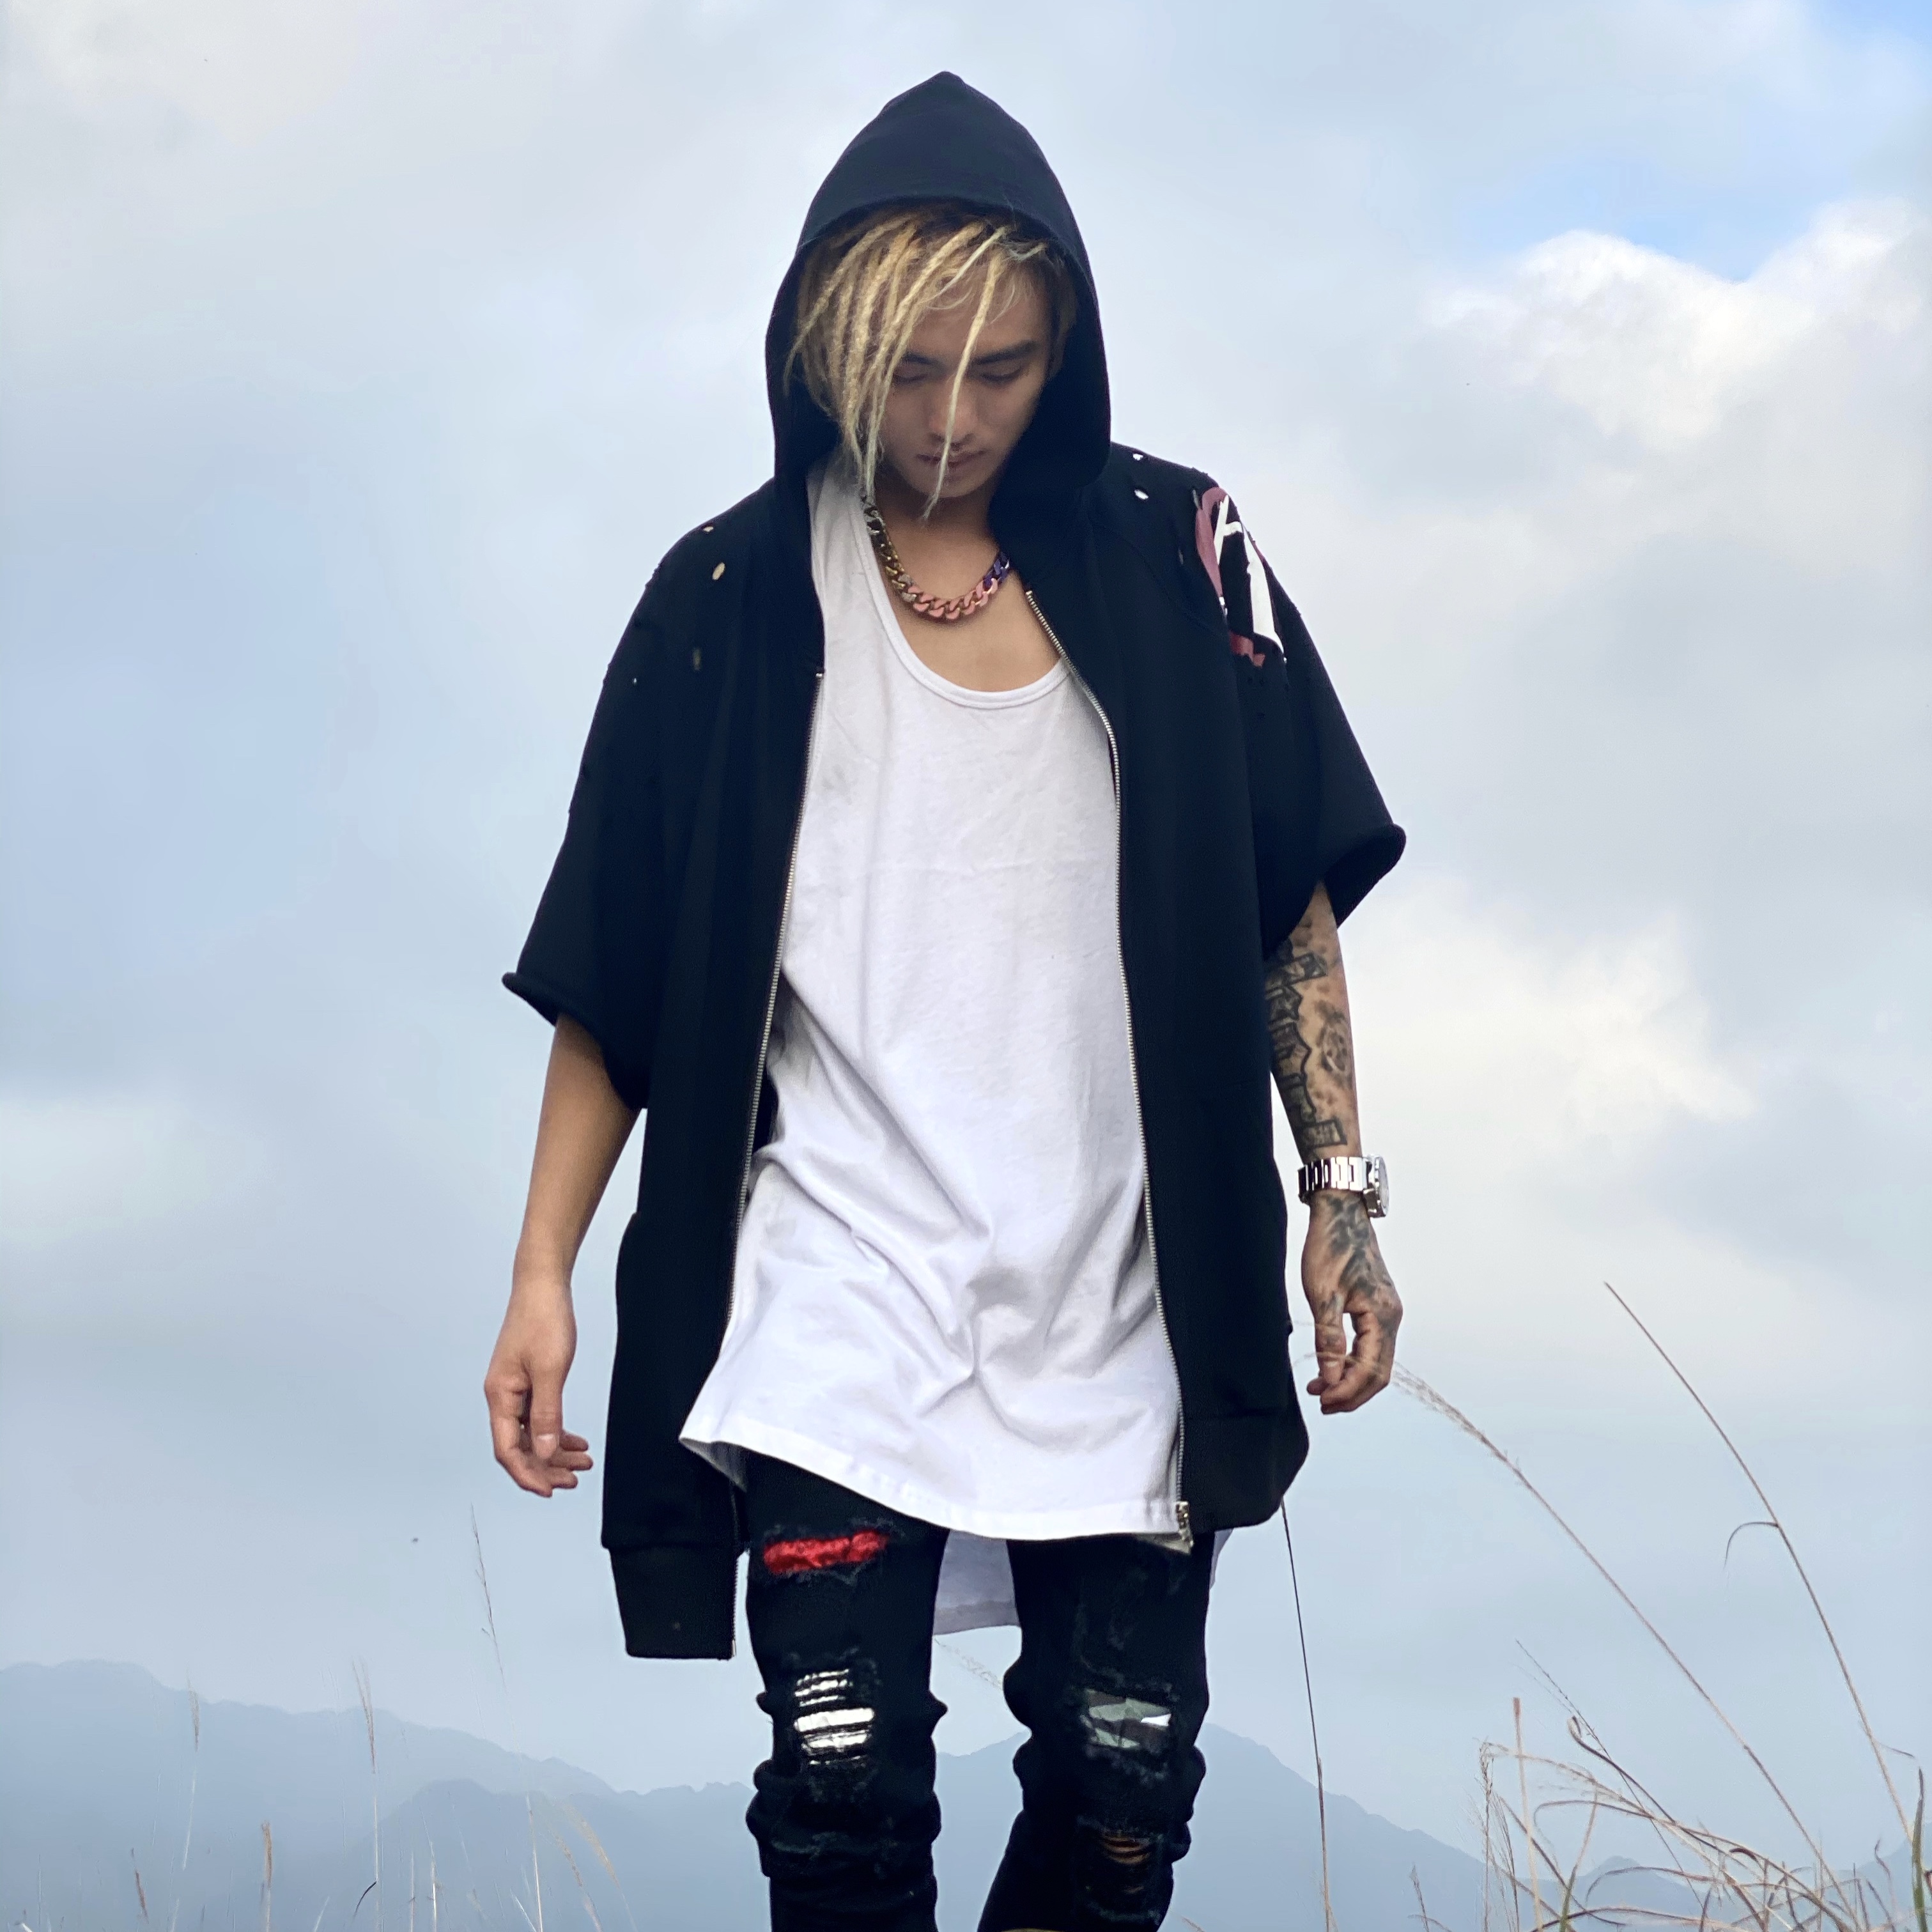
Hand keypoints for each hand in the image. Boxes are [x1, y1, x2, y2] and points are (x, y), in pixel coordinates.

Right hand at [484, 1274, 593, 1495]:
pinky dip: (556, 1432)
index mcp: (500, 1396)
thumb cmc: (543, 1320)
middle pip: (519, 1447)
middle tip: (575, 1480)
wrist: (543, 1285)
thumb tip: (546, 1452)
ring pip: (531, 1434)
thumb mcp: (550, 1370)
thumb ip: (548, 1413)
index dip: (528, 1473)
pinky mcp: (528, 1381)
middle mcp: (503, 1396)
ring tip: (583, 1463)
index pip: (508, 1450)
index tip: (551, 1490)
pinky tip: (575, 1441)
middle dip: (546, 1467)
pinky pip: (538, 1418)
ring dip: (555, 1452)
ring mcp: (514, 1389)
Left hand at [1300, 1191, 1401, 1414]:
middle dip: (1352, 1393)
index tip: (1323, 1403)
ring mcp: (1387, 1312)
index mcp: (1382, 1317)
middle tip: (1323, 1405)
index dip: (1347, 1393)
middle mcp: (1392, 1318)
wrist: (1340, 1212)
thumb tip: (1330, 1379)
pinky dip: (1353, 1361)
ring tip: (1321, 1389)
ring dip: (1351, 1379)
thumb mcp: (1322, 1295)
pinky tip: (1331, 1365)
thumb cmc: (1331, 1247)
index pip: (1371, 1372)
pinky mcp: (1378, 1306)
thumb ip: (1328, 1340)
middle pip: (1379, 1373)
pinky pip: (1372, 1346)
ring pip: (1376, 1361)